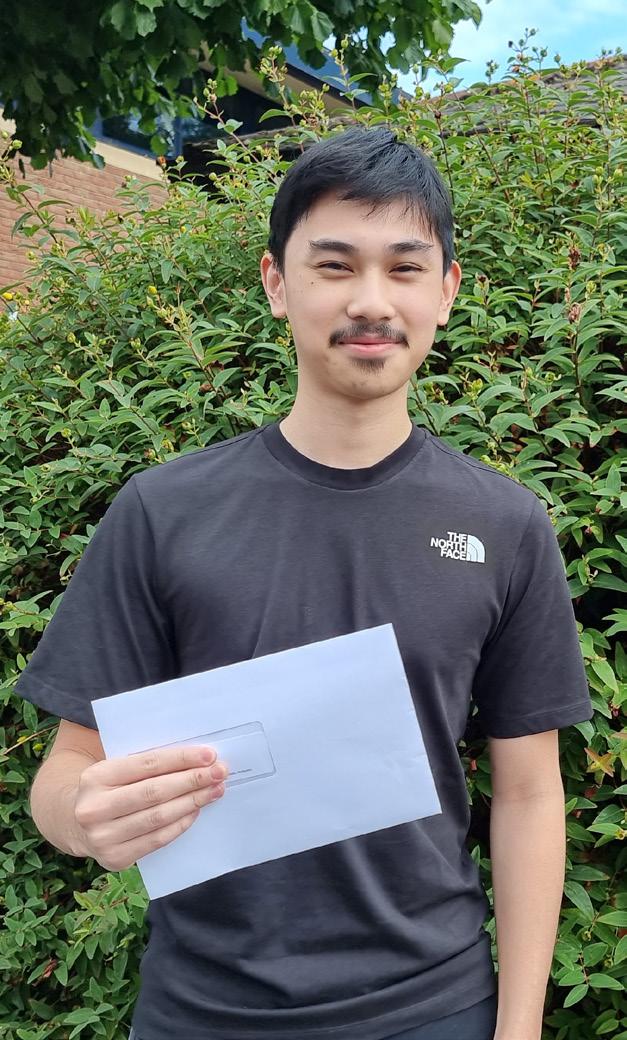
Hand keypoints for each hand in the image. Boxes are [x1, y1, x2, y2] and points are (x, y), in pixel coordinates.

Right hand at [73, 744, 227, 869]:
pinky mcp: (114, 858)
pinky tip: (196, 810)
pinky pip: (157, 840)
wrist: (73, 822)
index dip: (181, 759)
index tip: (209, 755)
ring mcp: (103, 837)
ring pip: (159, 817)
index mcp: (95, 777)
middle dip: (192, 781)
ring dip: (193, 802)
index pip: (147, 764)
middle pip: (155, 792)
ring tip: (215, 790)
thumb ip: (146, 763)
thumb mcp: (114, 768)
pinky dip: (181, 824)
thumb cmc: (108, 788)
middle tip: (220, 772)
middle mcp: (94, 808)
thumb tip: (196, 759)